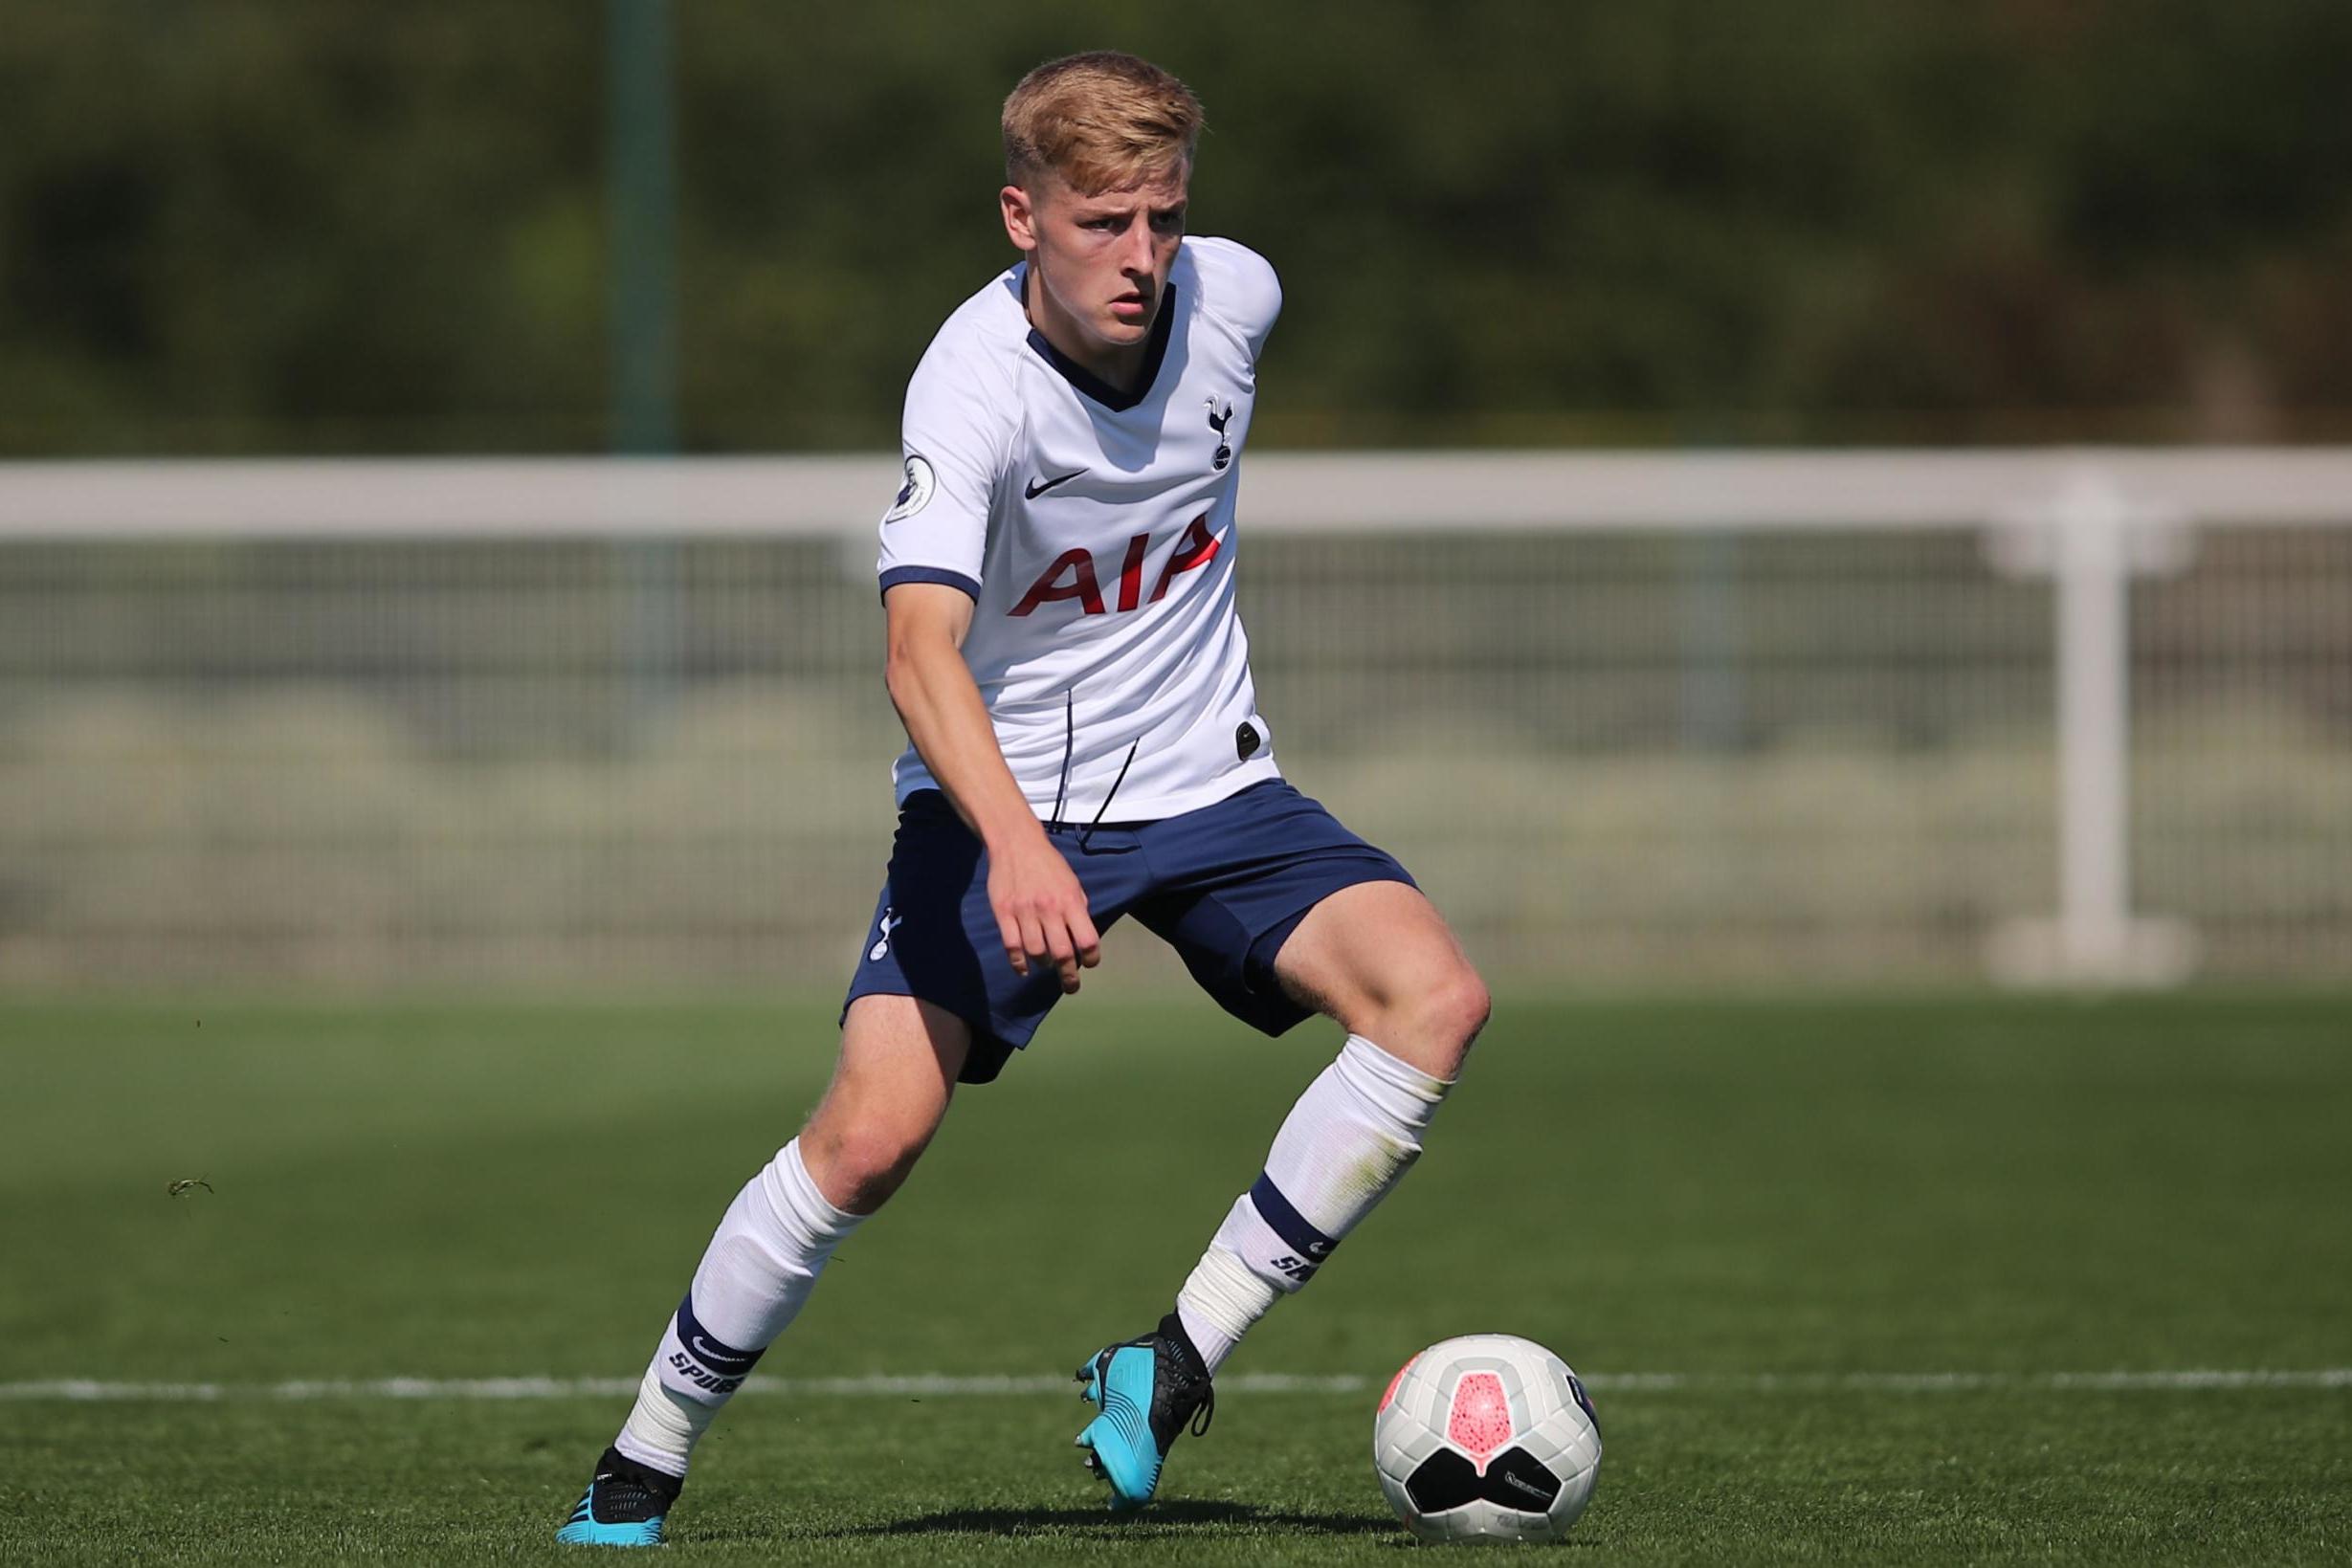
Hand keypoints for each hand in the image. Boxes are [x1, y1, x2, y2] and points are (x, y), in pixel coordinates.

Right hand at [986, 833, 1101, 993]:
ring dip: (1043, 964)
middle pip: (1062, 954)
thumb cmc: (1048, 864)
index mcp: (1070, 900)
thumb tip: (1083, 938)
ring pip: (1036, 953)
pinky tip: (1024, 969)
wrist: (1016, 842)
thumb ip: (1078, 909)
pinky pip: (1012, 947)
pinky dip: (1019, 964)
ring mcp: (1024, 911)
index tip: (1090, 964)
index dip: (1092, 958)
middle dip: (1069, 976)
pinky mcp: (1004, 913)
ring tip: (1046, 963)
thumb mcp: (1072, 882)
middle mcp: (1049, 908)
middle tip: (1071, 986)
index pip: (1088, 940)